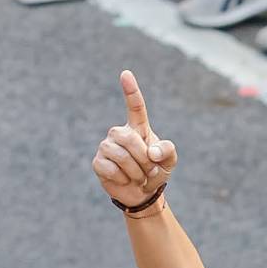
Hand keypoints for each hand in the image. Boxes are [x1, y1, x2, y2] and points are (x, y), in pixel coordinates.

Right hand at [93, 70, 176, 211]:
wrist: (142, 193)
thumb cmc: (155, 172)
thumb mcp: (169, 161)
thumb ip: (167, 151)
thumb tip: (151, 151)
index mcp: (138, 128)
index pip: (135, 106)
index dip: (130, 90)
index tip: (126, 73)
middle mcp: (119, 133)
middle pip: (128, 138)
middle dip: (143, 158)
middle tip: (149, 171)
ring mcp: (106, 146)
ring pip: (119, 155)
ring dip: (134, 171)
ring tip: (138, 177)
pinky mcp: (98, 162)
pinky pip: (109, 168)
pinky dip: (122, 178)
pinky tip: (124, 180)